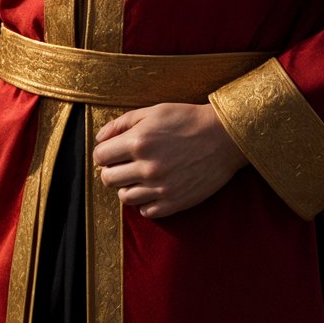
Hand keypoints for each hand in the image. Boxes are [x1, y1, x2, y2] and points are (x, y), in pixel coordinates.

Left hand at [94, 102, 247, 219]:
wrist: (224, 137)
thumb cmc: (187, 120)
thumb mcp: (154, 112)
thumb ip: (122, 123)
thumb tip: (99, 138)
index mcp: (138, 142)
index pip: (100, 156)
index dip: (104, 153)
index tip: (113, 151)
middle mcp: (146, 167)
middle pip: (108, 179)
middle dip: (112, 170)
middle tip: (126, 164)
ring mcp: (160, 188)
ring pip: (124, 197)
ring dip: (128, 187)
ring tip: (141, 176)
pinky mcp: (174, 202)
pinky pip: (146, 211)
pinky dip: (146, 202)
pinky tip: (156, 188)